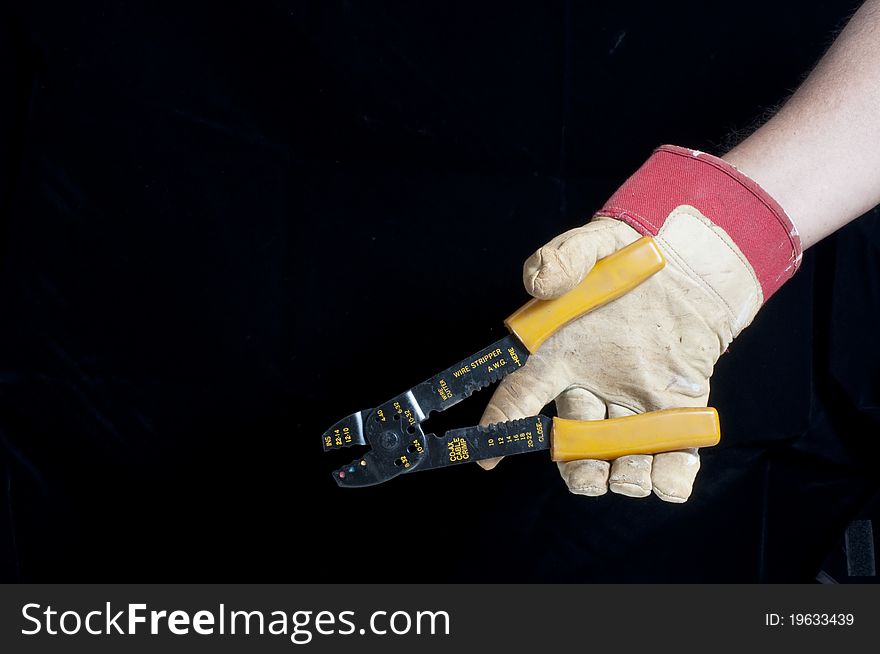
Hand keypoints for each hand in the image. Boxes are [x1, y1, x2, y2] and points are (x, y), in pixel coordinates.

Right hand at [477, 145, 801, 501]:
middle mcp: (593, 388)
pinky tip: (669, 479)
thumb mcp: (594, 246)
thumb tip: (539, 282)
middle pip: (573, 446)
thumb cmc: (631, 257)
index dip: (501, 426)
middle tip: (590, 470)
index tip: (488, 458)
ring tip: (632, 474)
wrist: (691, 264)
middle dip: (578, 469)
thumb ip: (563, 258)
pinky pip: (672, 458)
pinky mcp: (679, 411)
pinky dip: (671, 479)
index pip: (520, 394)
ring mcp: (637, 404)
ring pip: (621, 461)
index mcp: (559, 356)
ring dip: (624, 479)